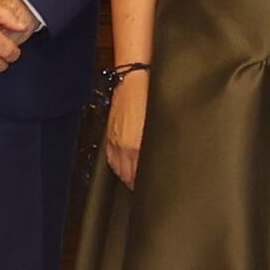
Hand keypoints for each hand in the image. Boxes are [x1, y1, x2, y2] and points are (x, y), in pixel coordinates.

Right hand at [104, 69, 149, 186]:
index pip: (140, 174)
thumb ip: (157, 144)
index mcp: (137, 145)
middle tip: (146, 189)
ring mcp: (114, 142)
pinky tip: (123, 170)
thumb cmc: (150, 98)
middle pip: (129, 175)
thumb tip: (160, 157)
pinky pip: (110, 160)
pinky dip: (117, 168)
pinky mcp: (109, 136)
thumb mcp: (159, 123)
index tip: (155, 187)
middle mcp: (124, 147)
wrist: (134, 79)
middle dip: (136, 183)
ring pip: (119, 169)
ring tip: (135, 182)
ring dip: (126, 177)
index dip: (147, 182)